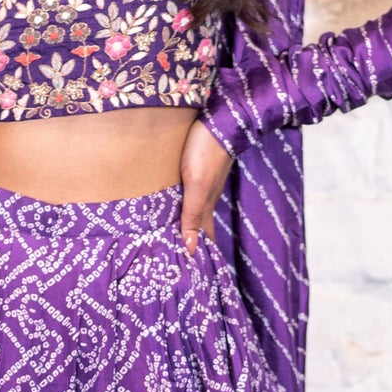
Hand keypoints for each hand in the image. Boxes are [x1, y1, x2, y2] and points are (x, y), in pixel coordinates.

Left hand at [179, 118, 234, 255]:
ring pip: (192, 210)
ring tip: (171, 237)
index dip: (198, 254)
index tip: (191, 272)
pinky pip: (188, 194)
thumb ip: (192, 215)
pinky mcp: (197, 169)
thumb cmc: (206, 152)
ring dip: (184, 224)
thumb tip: (191, 249)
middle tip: (176, 259)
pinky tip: (171, 205)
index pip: (203, 237)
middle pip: (197, 225)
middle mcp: (206, 197)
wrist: (220, 119)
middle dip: (189, 242)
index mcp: (205, 206)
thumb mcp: (197, 186)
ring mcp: (203, 183)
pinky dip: (181, 206)